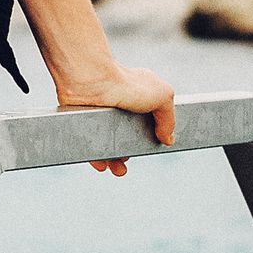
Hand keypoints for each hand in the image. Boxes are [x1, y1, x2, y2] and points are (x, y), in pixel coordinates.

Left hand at [55, 64, 176, 175]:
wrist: (93, 82)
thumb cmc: (128, 84)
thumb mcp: (163, 96)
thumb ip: (170, 120)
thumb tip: (169, 140)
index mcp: (138, 96)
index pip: (145, 121)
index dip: (148, 137)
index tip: (149, 148)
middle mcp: (118, 104)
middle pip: (124, 136)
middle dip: (127, 154)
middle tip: (126, 163)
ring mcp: (99, 113)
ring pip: (106, 143)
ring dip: (112, 160)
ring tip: (117, 170)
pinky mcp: (82, 121)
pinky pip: (89, 143)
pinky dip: (94, 156)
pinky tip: (101, 164)